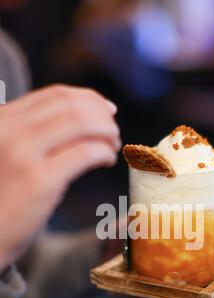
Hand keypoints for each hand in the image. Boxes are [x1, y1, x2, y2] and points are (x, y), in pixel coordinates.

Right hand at [0, 84, 120, 270]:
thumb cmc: (1, 198)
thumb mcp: (7, 153)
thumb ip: (31, 133)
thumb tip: (80, 116)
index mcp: (1, 120)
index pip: (55, 94)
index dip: (89, 99)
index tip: (107, 110)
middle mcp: (8, 130)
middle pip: (71, 105)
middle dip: (102, 115)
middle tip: (114, 131)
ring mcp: (21, 153)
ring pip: (81, 123)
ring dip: (107, 131)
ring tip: (113, 145)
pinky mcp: (38, 180)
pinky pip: (85, 153)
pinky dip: (104, 152)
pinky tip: (107, 160)